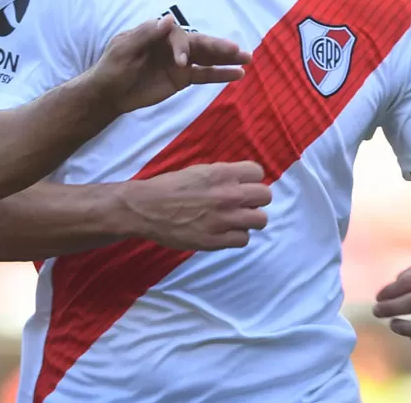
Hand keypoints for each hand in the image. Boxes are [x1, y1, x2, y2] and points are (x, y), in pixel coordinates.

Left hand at [89, 17, 250, 114]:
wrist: (108, 94)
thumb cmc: (111, 68)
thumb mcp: (123, 50)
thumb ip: (145, 35)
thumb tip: (169, 18)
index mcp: (156, 33)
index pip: (177, 35)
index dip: (182, 47)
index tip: (181, 62)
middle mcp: (172, 44)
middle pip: (198, 43)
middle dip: (217, 46)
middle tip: (237, 49)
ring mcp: (179, 61)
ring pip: (206, 57)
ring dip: (226, 58)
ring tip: (248, 58)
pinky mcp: (182, 78)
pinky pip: (204, 74)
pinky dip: (221, 74)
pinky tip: (238, 74)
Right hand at [119, 162, 271, 249]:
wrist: (145, 208)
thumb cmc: (167, 187)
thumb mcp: (197, 171)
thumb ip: (221, 176)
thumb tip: (239, 183)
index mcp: (222, 173)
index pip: (258, 173)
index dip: (250, 179)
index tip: (242, 185)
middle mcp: (229, 195)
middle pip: (265, 196)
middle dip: (255, 200)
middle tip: (241, 204)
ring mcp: (225, 219)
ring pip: (260, 220)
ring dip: (249, 220)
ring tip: (235, 221)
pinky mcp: (217, 240)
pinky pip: (244, 240)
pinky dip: (236, 236)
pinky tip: (224, 232)